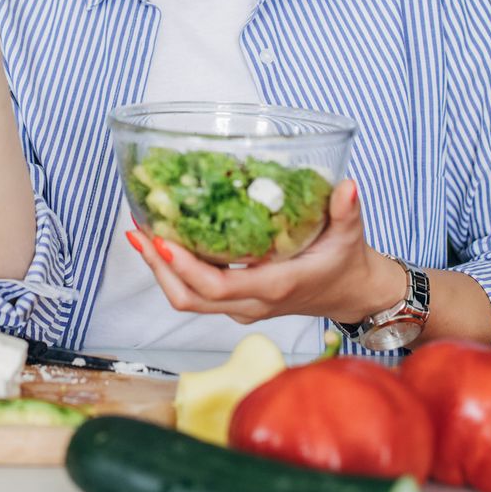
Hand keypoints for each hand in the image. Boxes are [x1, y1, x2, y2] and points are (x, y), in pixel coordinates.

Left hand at [127, 180, 408, 324]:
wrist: (351, 293)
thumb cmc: (347, 262)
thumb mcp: (350, 234)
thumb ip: (346, 210)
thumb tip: (346, 186)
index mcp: (276, 286)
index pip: (220, 287)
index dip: (188, 268)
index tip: (164, 241)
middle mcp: (253, 302)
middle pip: (190, 298)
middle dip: (159, 267)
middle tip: (139, 231)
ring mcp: (242, 305)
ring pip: (188, 299)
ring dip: (160, 269)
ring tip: (140, 233)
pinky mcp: (236, 301)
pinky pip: (196, 293)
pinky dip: (175, 270)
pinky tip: (162, 241)